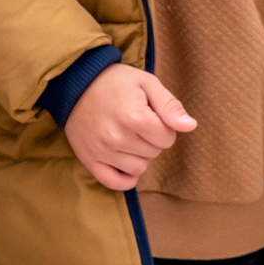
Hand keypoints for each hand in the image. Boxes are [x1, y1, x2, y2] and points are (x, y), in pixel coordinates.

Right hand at [62, 63, 194, 191]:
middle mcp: (117, 137)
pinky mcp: (88, 158)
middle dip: (150, 140)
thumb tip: (190, 126)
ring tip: (125, 137)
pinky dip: (125, 178)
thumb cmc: (114, 81)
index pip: (168, 139)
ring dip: (138, 155)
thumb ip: (170, 105)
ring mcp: (101, 150)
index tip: (149, 115)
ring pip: (138, 168)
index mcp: (134, 117)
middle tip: (133, 123)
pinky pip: (114, 182)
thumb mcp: (146, 83)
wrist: (73, 82)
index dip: (163, 126)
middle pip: (154, 153)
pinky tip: (124, 163)